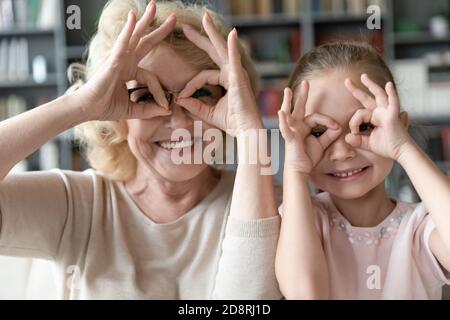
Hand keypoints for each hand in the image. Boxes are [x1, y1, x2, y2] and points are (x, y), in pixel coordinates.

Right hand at [74, 1, 175, 120]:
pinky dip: (128, 29)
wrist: (88, 109)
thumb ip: (151, 109)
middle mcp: (124, 61)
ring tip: (153, 6)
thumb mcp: (134, 110)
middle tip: (174, 18)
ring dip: (144, 20)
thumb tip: (168, 110)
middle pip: (145, 42)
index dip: (160, 92)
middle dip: (159, 30)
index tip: (166, 106)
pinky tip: (133, 16)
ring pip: (134, 36)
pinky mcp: (112, 61)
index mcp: (129, 71)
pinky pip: (123, 43)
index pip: (151, 77)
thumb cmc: (106, 108)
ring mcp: (118, 58)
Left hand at [176, 13, 261, 136]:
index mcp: (226, 79)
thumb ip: (194, 105)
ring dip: (212, 33)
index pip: (202, 76)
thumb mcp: (208, 112)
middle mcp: (232, 73)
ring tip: (205, 18)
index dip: (190, 85)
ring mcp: (236, 73)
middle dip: (200, 38)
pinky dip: (232, 47)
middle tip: (185, 27)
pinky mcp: (238, 78)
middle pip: (214, 51)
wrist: (246, 131)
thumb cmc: (231, 123)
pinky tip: (231, 33)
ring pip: (222, 49)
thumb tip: (178, 98)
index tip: (180, 97)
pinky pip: (234, 59)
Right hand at [278, 81, 341, 173]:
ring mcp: (291, 130)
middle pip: (299, 107)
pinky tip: (281, 112)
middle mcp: (296, 126)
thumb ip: (330, 134)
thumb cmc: (309, 157)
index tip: (336, 128)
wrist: (300, 170)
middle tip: (306, 83)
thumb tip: (339, 127)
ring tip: (288, 90)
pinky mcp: (289, 138)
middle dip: (302, 95)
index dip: (327, 120)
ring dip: (288, 102)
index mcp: (304, 126)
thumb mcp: (322, 144)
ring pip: (289, 113)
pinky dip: (283, 120)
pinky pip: (285, 128)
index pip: (316, 117)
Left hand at [344, 74, 411, 159]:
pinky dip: (391, 93)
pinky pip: (393, 102)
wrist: (400, 152)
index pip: (359, 113)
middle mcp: (381, 111)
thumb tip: (346, 137)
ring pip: (378, 95)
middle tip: (346, 81)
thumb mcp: (367, 143)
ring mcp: (388, 112)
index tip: (354, 132)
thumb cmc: (386, 147)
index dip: (353, 123)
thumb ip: (356, 140)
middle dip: (356, 89)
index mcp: (374, 117)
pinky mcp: (393, 115)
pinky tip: (388, 85)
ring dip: (371, 85)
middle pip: (367, 98)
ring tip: (363, 76)